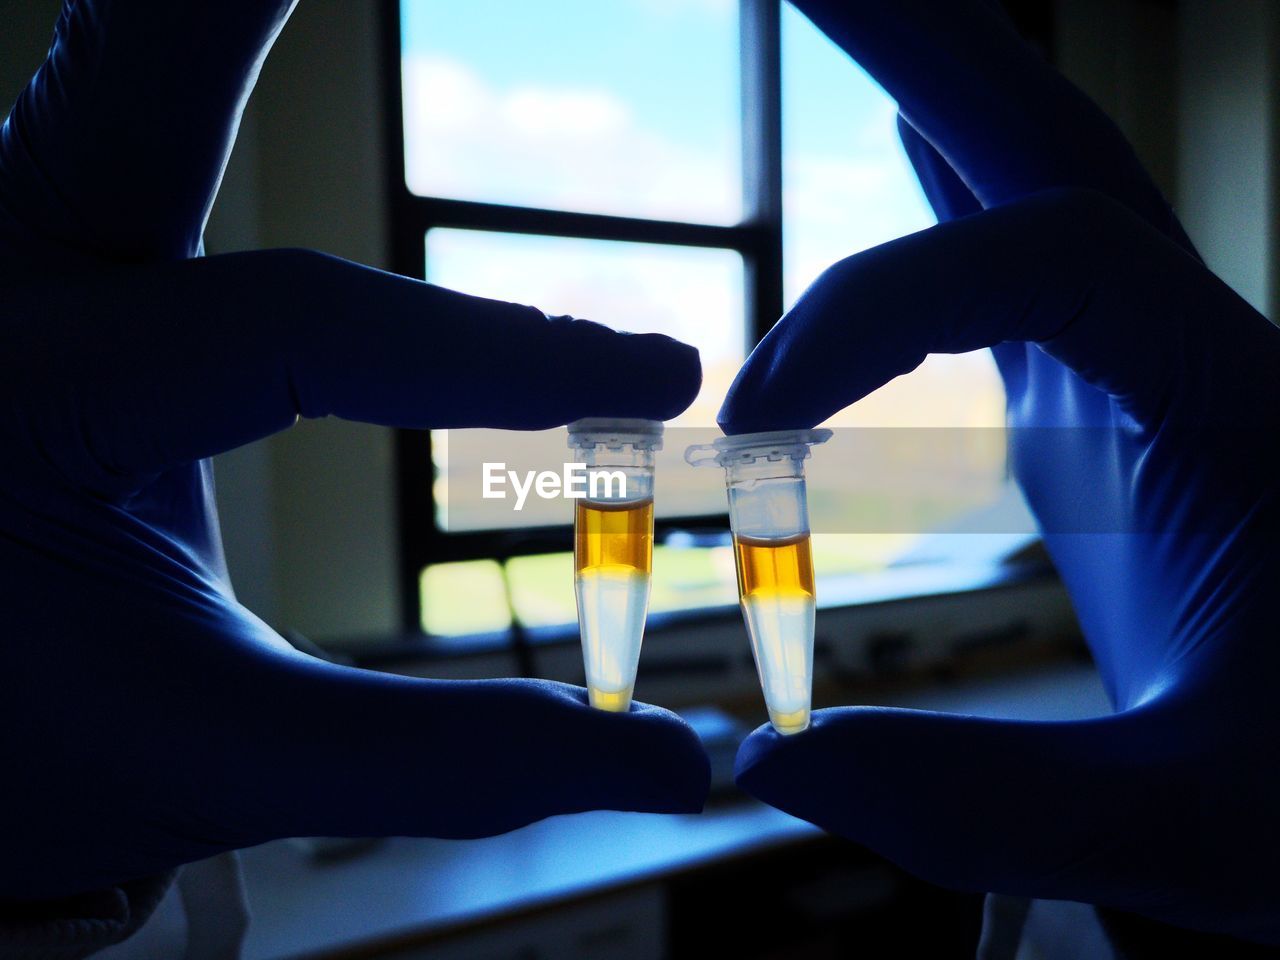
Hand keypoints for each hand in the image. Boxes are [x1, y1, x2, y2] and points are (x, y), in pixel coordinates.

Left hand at [0, 1, 708, 904]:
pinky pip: (126, 112)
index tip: (659, 377)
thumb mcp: (215, 746)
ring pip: (124, 63)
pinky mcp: (33, 241)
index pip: (299, 326)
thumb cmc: (27, 740)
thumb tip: (674, 764)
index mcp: (27, 395)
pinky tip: (267, 31)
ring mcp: (7, 238)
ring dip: (228, 13)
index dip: (497, 346)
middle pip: (142, 67)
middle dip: (260, 5)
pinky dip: (209, 50)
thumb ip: (443, 755)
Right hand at [721, 0, 1279, 944]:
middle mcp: (1188, 348)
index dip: (873, 312)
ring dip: (928, 80)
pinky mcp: (1107, 403)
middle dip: (918, 41)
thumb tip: (773, 768)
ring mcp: (1144, 363)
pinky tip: (906, 134)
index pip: (1040, 260)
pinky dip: (951, 182)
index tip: (756, 423)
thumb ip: (989, 806)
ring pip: (1026, 174)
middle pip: (1045, 135)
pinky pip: (1017, 252)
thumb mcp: (1195, 830)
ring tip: (833, 9)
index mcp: (1231, 405)